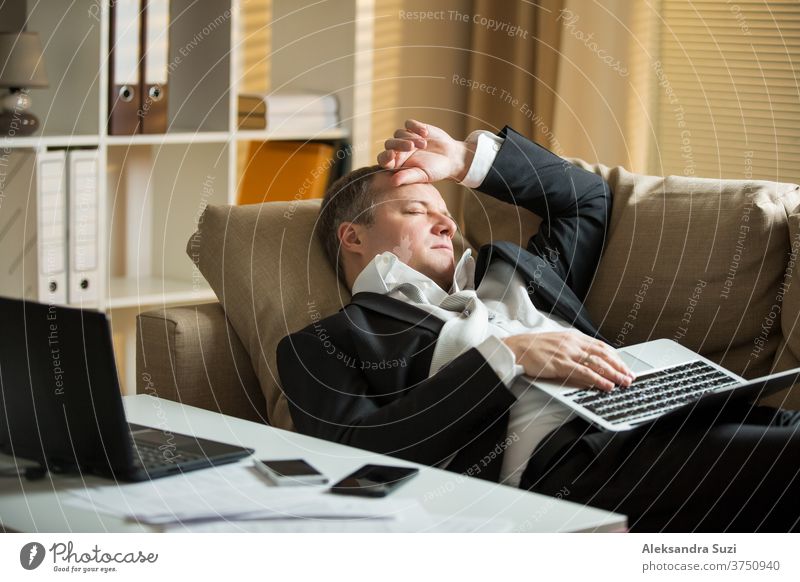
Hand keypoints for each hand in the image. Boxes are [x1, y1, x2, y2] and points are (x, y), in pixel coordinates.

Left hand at [376, 119, 475, 185]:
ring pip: (399, 133)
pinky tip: (425, 133)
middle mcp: (398, 151)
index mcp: (397, 164)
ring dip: (411, 137)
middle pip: (389, 143)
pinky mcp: (414, 128)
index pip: (383, 159)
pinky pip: (408, 124)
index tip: (391, 155)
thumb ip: (407, 177)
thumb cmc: (435, 171)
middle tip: (411, 147)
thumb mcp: (422, 175)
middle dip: (399, 144)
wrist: (451, 158)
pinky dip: (415, 127)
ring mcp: (406, 138)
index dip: (385, 157)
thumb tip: (392, 183)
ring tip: (424, 144)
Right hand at [502, 332, 635, 391]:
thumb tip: (586, 359)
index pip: (601, 346)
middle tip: (630, 375)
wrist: (516, 348)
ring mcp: (567, 353)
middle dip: (619, 366)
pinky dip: (598, 380)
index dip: (615, 356)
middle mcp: (573, 342)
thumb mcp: (556, 342)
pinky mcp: (561, 364)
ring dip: (614, 373)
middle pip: (603, 354)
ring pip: (597, 363)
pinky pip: (584, 373)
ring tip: (624, 382)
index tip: (624, 365)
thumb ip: (572, 348)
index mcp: (573, 336)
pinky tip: (607, 385)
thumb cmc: (532, 347)